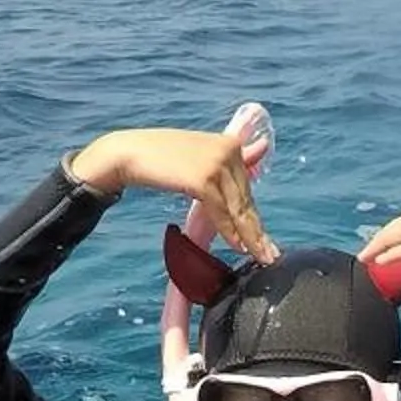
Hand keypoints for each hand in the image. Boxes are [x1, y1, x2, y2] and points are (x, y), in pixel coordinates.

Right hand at [68, 128, 275, 260]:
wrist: (130, 153)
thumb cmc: (162, 157)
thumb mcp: (200, 154)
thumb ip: (228, 160)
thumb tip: (263, 147)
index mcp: (229, 143)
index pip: (246, 188)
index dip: (254, 216)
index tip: (266, 241)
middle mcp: (227, 150)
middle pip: (245, 200)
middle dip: (256, 231)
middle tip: (270, 255)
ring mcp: (216, 163)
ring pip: (238, 208)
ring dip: (250, 236)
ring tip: (261, 257)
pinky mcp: (203, 178)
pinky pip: (221, 212)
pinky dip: (230, 231)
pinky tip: (239, 247)